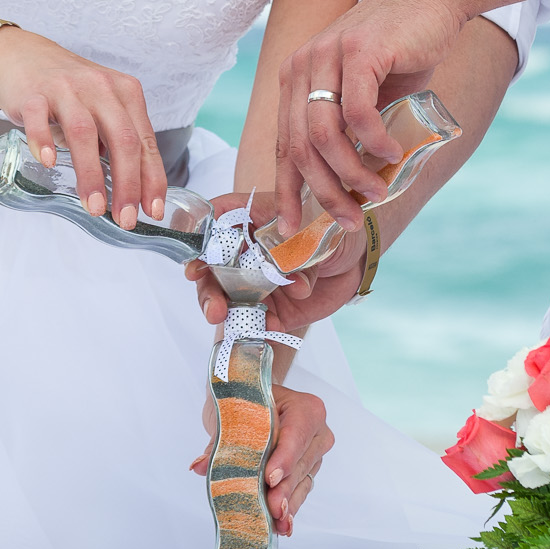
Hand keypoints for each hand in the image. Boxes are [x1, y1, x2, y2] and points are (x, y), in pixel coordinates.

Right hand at [0, 28, 165, 227]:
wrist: (25, 57)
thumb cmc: (71, 92)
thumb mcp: (104, 108)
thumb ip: (119, 141)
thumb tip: (136, 193)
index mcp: (125, 92)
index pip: (145, 140)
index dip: (151, 178)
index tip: (153, 210)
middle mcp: (100, 87)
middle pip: (122, 138)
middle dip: (127, 183)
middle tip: (124, 218)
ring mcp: (66, 88)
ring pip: (84, 132)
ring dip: (91, 173)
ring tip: (94, 207)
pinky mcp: (33, 93)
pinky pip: (39, 117)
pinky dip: (43, 140)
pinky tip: (49, 163)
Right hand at [186, 198, 367, 331]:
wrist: (353, 257)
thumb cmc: (329, 228)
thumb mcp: (316, 227)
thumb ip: (302, 256)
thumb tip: (295, 286)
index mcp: (249, 220)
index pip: (215, 224)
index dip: (200, 243)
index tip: (196, 264)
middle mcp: (244, 253)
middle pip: (212, 269)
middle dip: (208, 288)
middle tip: (214, 307)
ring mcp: (253, 283)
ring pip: (225, 298)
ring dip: (220, 308)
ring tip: (222, 317)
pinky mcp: (270, 309)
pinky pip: (255, 322)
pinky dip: (255, 327)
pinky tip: (263, 328)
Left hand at [190, 384, 333, 535]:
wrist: (253, 397)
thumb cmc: (247, 399)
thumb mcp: (231, 413)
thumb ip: (219, 441)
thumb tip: (200, 465)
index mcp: (305, 408)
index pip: (296, 435)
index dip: (283, 459)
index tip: (270, 479)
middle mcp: (316, 431)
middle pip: (299, 463)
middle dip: (283, 489)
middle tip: (272, 508)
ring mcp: (314, 452)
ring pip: (301, 481)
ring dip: (287, 503)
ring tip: (276, 522)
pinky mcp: (307, 470)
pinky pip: (299, 490)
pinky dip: (288, 506)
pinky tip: (281, 523)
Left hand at [274, 0, 463, 231]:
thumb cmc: (402, 49)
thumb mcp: (366, 93)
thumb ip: (351, 129)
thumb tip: (349, 183)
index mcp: (296, 77)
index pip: (283, 143)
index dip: (287, 189)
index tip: (293, 225)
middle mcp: (302, 66)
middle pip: (299, 147)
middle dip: (322, 193)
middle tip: (348, 220)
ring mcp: (327, 56)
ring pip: (323, 136)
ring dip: (349, 174)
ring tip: (374, 192)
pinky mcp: (358, 52)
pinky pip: (357, 114)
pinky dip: (373, 142)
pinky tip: (390, 152)